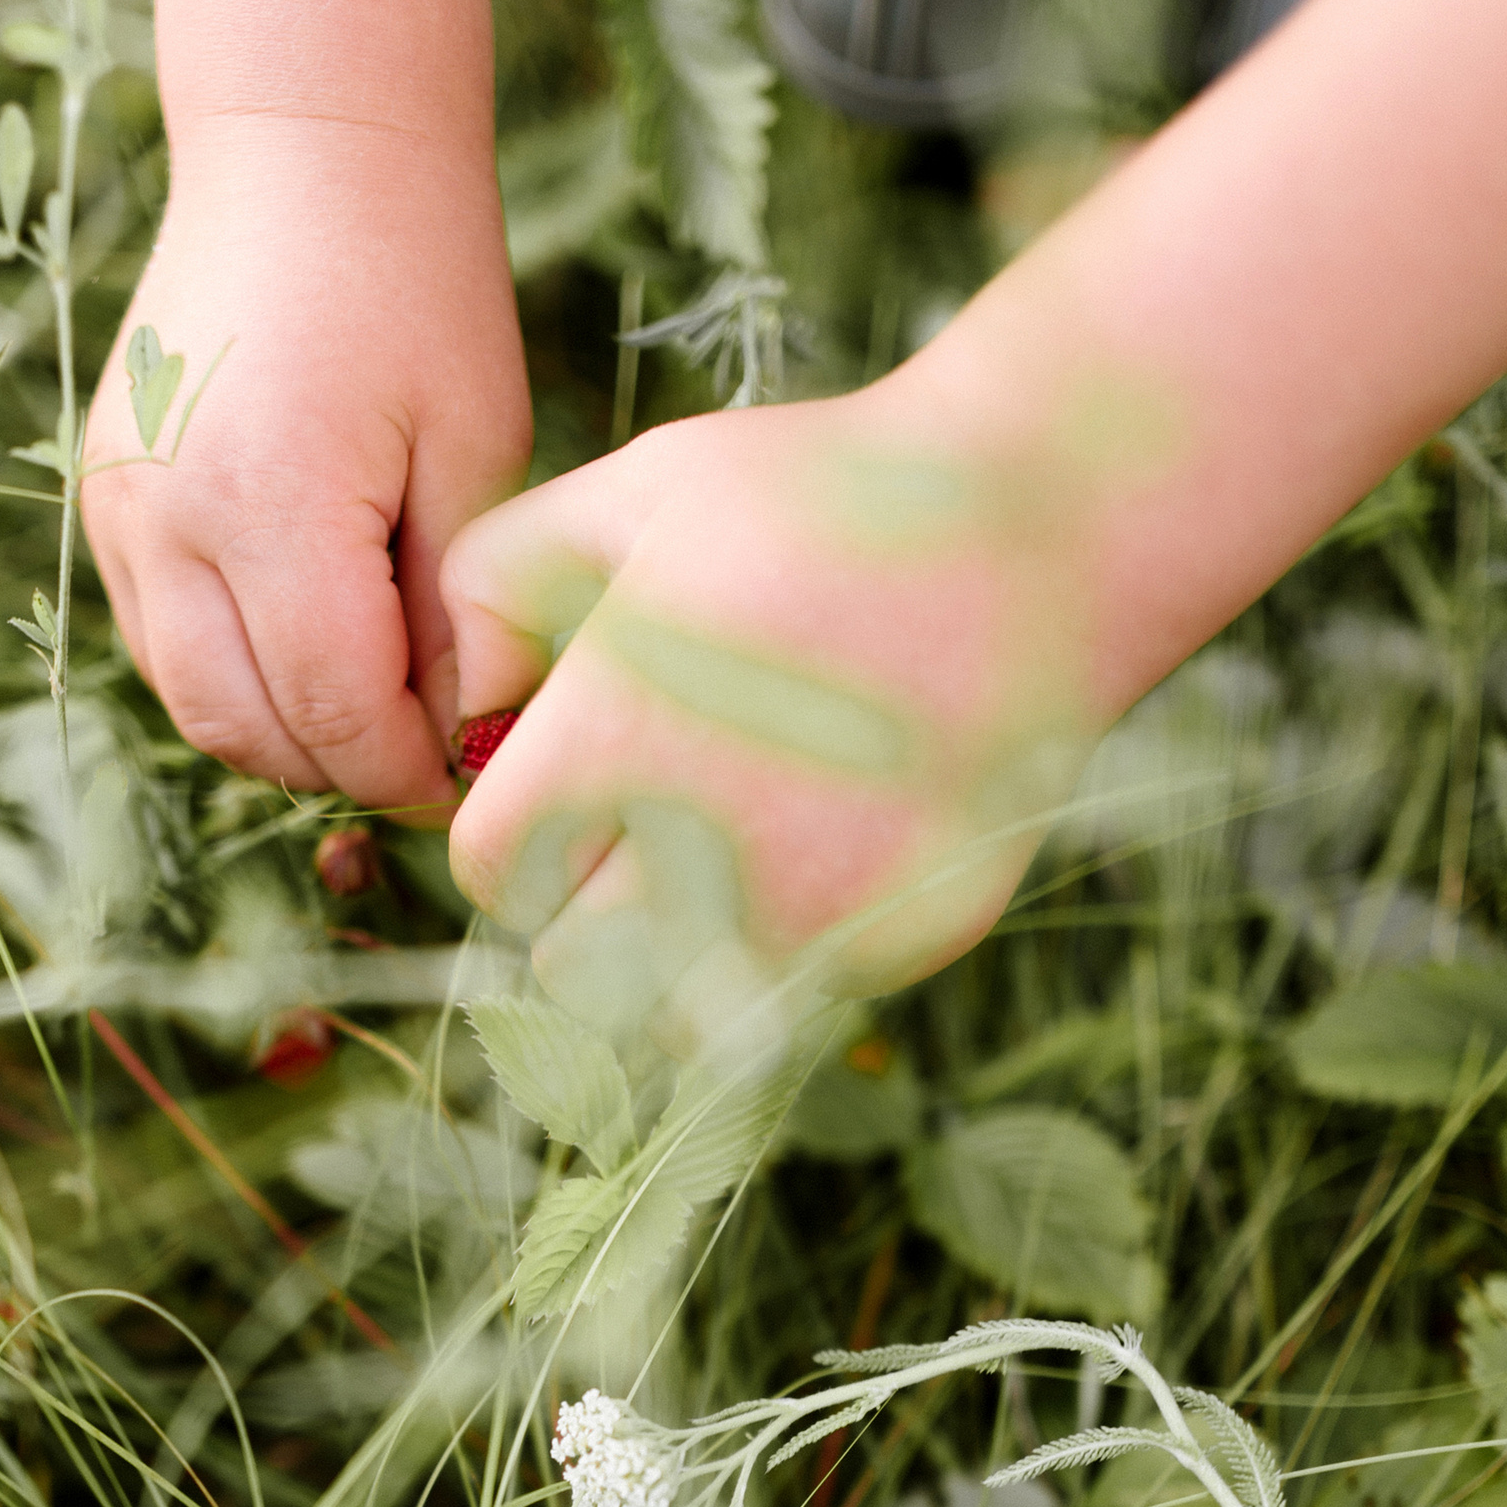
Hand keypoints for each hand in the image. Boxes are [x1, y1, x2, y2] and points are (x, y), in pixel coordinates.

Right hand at [80, 117, 530, 811]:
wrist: (303, 152)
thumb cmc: (417, 284)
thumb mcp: (473, 451)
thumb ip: (457, 614)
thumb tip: (455, 739)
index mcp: (271, 502)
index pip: (333, 711)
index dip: (407, 769)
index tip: (468, 774)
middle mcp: (167, 519)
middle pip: (247, 728)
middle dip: (342, 765)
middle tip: (423, 753)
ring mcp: (117, 511)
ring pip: (192, 700)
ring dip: (283, 729)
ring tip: (370, 698)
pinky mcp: (103, 499)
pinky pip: (162, 641)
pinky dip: (234, 674)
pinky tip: (307, 640)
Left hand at [439, 362, 1137, 1053]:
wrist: (1040, 532)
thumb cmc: (816, 500)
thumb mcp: (630, 493)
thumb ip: (496, 583)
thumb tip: (466, 711)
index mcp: (616, 750)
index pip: (493, 874)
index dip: (510, 831)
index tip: (554, 789)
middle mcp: (703, 861)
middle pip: (566, 966)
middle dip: (577, 903)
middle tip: (633, 822)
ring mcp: (811, 918)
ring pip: (669, 1014)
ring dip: (666, 956)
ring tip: (711, 853)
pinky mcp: (896, 945)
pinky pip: (792, 994)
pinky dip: (782, 948)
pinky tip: (819, 844)